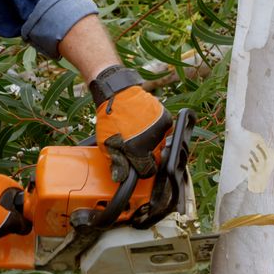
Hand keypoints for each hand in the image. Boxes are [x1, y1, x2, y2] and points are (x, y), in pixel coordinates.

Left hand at [92, 66, 171, 181]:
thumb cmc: (110, 119)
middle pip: (156, 160)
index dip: (141, 171)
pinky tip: (147, 128)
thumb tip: (121, 179)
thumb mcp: (106, 144)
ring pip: (162, 147)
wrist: (118, 94)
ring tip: (140, 136)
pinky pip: (166, 133)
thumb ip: (116, 163)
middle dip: (147, 157)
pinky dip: (158, 133)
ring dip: (153, 145)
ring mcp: (161, 130)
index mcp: (138, 150)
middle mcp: (153, 141)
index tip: (136, 166)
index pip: (148, 172)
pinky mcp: (166, 119)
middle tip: (136, 149)